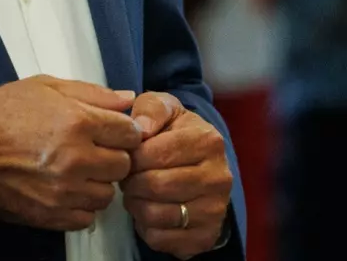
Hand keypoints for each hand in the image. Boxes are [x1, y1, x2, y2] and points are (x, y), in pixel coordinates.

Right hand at [0, 76, 142, 231]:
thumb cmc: (0, 112)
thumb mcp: (45, 87)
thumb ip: (92, 93)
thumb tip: (128, 98)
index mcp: (78, 122)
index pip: (130, 134)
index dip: (123, 131)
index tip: (111, 132)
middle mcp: (76, 159)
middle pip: (123, 166)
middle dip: (112, 157)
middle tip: (93, 151)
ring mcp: (64, 191)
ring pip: (106, 195)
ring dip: (97, 183)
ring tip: (76, 171)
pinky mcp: (50, 215)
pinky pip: (86, 218)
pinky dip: (80, 206)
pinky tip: (65, 190)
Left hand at [123, 92, 232, 258]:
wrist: (201, 167)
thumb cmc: (175, 133)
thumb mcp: (166, 109)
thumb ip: (151, 108)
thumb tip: (140, 128)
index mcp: (209, 141)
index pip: (154, 153)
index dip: (132, 156)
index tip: (129, 155)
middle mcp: (218, 177)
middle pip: (155, 185)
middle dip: (131, 182)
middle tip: (128, 177)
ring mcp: (215, 210)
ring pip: (156, 214)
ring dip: (135, 205)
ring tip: (137, 192)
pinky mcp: (205, 237)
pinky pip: (160, 239)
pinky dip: (145, 227)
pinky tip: (149, 210)